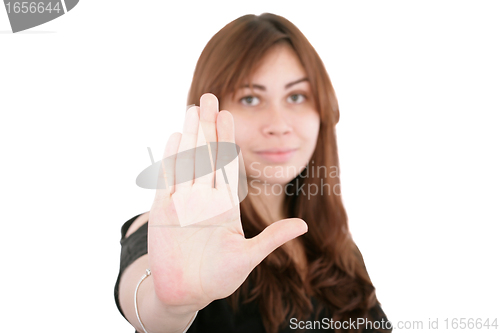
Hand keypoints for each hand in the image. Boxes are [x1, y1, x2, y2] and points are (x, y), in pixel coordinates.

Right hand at [148, 93, 307, 311]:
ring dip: (191, 135)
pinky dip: (170, 159)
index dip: (228, 140)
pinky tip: (175, 137)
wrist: (185, 294)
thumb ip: (272, 239)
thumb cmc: (218, 279)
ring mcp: (182, 203)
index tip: (230, 115)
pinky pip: (167, 180)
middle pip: (205, 155)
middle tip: (210, 97)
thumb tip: (304, 225)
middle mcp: (203, 199)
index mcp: (224, 206)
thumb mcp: (248, 257)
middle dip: (208, 127)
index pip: (226, 165)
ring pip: (187, 161)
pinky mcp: (161, 211)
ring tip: (193, 109)